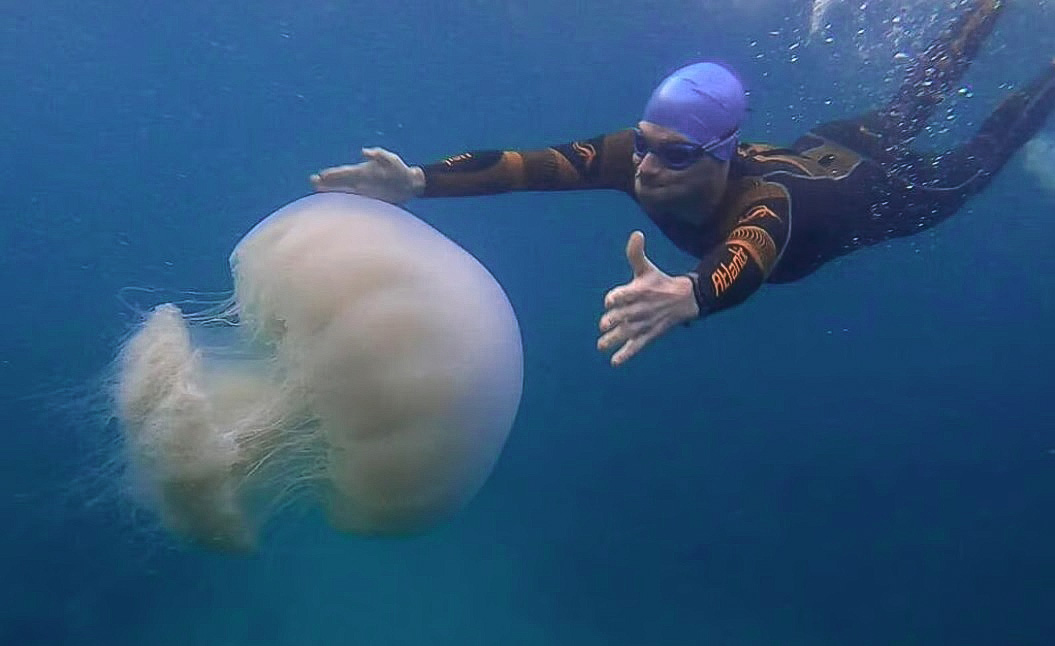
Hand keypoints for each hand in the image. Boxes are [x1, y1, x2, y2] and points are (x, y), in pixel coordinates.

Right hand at [310, 147, 424, 203]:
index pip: (345, 173)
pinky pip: (353, 201)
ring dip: (331, 191)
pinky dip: (343, 201)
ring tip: (317, 189)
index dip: (333, 174)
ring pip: (343, 191)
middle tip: (312, 181)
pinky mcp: (369, 200)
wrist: (409, 184)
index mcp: (363, 171)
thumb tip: (364, 151)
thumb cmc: (400, 170)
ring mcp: (363, 191)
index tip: (321, 175)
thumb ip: (379, 155)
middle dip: (327, 182)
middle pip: (340, 181)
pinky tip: (334, 203)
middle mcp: (360, 180)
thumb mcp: (392, 160)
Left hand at [597, 231, 700, 366]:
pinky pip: (636, 347)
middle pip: (623, 316)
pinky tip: (614, 362)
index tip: (609, 301)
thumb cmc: (659, 282)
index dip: (616, 298)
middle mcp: (640, 309)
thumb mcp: (647, 268)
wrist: (685, 300)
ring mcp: (644, 324)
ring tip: (601, 345)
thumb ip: (636, 253)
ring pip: (626, 334)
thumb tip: (636, 234)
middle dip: (612, 321)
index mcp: (639, 291)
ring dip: (613, 340)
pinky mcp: (648, 336)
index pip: (625, 295)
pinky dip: (626, 355)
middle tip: (604, 324)